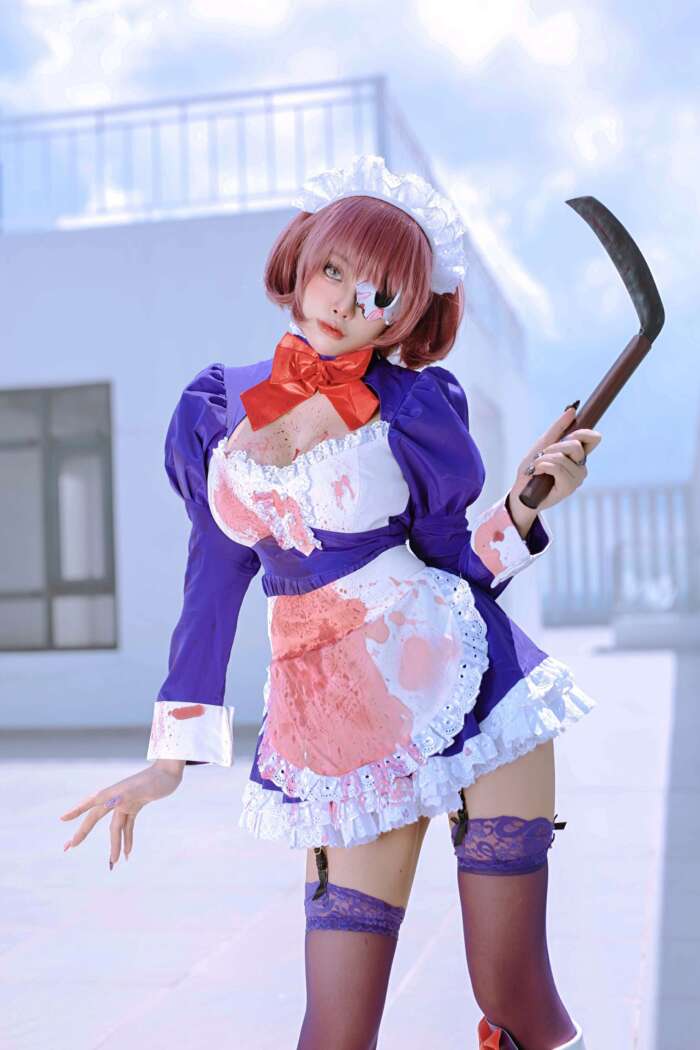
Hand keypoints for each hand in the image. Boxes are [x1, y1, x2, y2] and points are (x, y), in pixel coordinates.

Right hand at [59, 762, 182, 868]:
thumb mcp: (142, 788)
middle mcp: (116, 798)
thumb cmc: (156, 779)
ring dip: (115, 844)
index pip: (90, 803)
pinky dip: (127, 839)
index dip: (76, 811)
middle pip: (96, 818)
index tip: (62, 819)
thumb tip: (108, 802)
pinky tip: (128, 852)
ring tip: (114, 862)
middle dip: (83, 833)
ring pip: (115, 828)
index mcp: (114, 792)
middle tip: (70, 847)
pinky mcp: (135, 806)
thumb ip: (124, 795)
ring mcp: (125, 803)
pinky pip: (128, 826)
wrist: (170, 773)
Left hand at [510, 405, 602, 512]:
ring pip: (562, 457)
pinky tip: (537, 473)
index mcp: (578, 454)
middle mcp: (581, 466)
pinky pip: (556, 468)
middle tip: (543, 455)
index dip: (584, 432)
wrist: (520, 492)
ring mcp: (577, 478)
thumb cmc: (531, 468)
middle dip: (554, 446)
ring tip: (537, 467)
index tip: (570, 433)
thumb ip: (558, 428)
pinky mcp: (568, 488)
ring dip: (543, 459)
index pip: (593, 439)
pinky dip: (542, 466)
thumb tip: (572, 409)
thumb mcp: (543, 444)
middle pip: (575, 445)